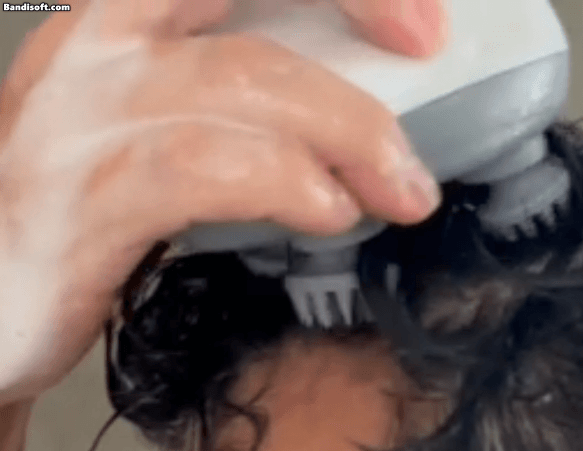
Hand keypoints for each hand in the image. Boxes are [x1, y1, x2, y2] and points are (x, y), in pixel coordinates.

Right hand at [0, 0, 447, 403]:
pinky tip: (329, 211)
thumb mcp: (169, 137)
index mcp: (124, 23)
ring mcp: (79, 118)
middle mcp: (95, 48)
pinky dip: (283, 181)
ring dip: (347, 127)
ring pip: (241, 78)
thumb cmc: (92, 221)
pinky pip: (198, 167)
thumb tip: (368, 125)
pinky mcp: (77, 199)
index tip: (416, 20)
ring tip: (400, 185)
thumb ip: (249, 111)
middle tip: (427, 48)